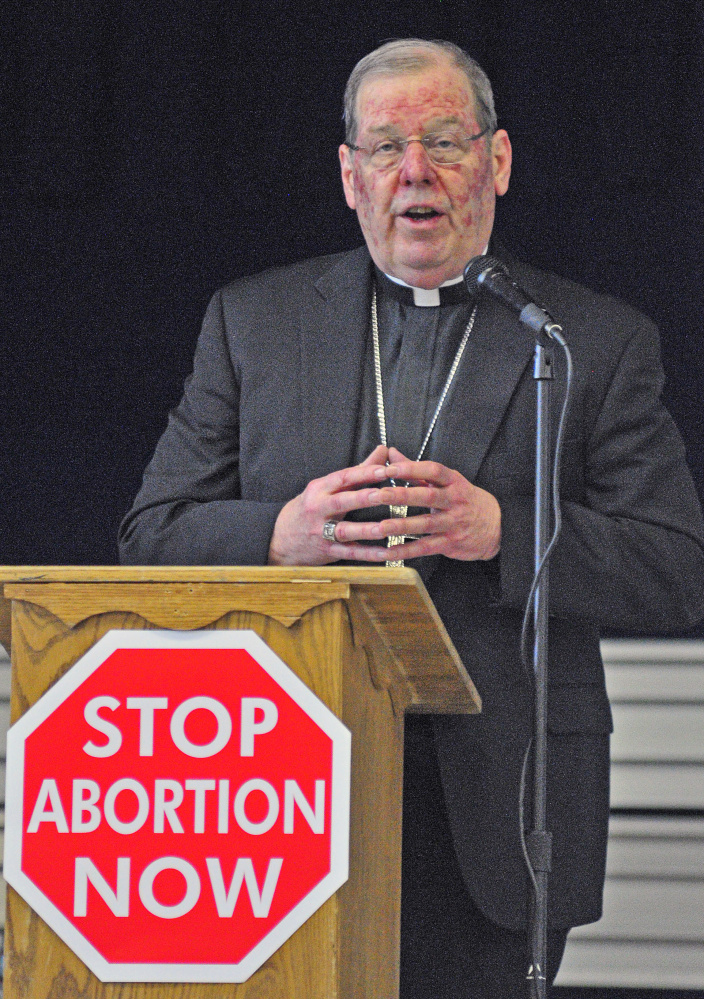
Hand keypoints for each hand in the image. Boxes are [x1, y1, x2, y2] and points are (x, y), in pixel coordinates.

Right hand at [267, 445, 395, 565]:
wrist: (281, 539)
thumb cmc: (310, 508)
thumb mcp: (326, 487)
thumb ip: (358, 471)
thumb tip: (383, 451)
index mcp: (319, 489)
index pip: (343, 477)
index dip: (365, 473)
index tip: (386, 469)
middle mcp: (318, 509)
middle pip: (342, 502)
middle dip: (363, 498)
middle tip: (385, 494)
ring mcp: (321, 531)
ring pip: (344, 530)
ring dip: (366, 530)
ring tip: (386, 528)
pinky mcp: (327, 551)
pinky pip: (349, 553)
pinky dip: (367, 554)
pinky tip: (386, 554)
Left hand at [367, 447, 500, 561]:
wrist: (497, 526)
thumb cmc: (464, 499)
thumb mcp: (446, 481)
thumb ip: (416, 470)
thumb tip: (391, 453)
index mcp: (453, 481)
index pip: (433, 471)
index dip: (411, 469)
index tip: (389, 469)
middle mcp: (455, 500)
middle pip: (428, 496)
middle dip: (402, 496)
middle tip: (379, 495)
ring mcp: (454, 523)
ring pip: (426, 523)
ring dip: (402, 526)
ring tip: (381, 527)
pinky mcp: (451, 543)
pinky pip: (426, 547)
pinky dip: (408, 550)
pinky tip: (390, 551)